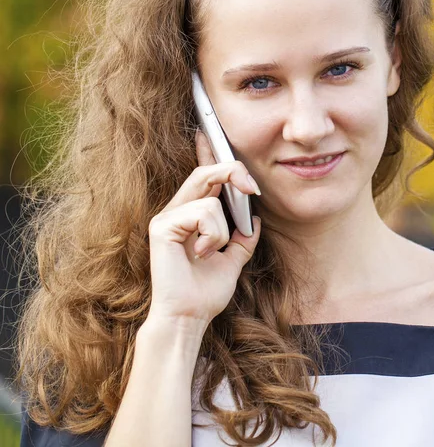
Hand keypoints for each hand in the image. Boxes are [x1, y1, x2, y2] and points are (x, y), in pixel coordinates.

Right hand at [145, 129, 260, 325]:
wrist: (190, 317)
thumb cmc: (205, 292)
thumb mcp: (233, 260)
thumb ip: (242, 238)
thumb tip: (255, 220)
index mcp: (191, 215)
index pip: (202, 175)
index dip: (207, 152)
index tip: (209, 131)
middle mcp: (177, 210)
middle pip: (205, 172)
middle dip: (232, 171)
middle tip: (252, 188)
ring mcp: (167, 216)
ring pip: (210, 198)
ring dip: (221, 229)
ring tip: (209, 253)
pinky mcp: (162, 225)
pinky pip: (203, 213)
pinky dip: (212, 236)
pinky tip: (200, 254)